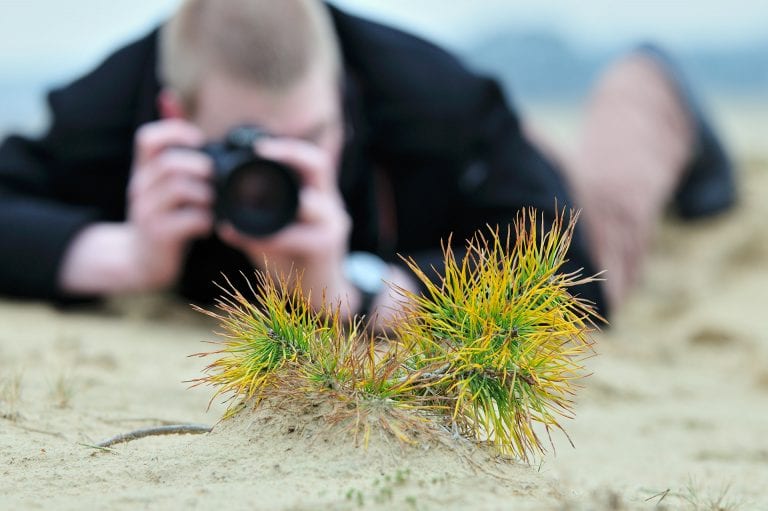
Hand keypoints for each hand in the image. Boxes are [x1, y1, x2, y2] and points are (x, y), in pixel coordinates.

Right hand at [125, 119, 213, 289]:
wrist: (141, 260)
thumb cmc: (162, 214)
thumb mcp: (160, 178)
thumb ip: (168, 142)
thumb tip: (168, 96)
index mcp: (143, 169)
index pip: (148, 138)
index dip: (175, 132)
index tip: (199, 141)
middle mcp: (140, 187)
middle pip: (170, 163)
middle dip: (200, 168)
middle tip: (216, 179)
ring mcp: (146, 211)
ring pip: (180, 189)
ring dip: (206, 195)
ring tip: (214, 204)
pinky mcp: (158, 234)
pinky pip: (187, 219)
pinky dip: (205, 220)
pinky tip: (208, 226)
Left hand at [218, 137, 355, 312]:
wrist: (319, 295)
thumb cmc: (296, 261)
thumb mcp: (274, 236)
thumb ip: (254, 225)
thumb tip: (220, 223)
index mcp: (317, 196)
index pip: (312, 159)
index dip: (288, 147)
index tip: (258, 146)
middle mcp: (330, 205)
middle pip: (320, 165)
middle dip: (289, 154)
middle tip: (259, 152)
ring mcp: (332, 225)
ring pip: (311, 202)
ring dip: (277, 202)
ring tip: (247, 204)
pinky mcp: (327, 248)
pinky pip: (299, 236)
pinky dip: (272, 238)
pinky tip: (251, 240)